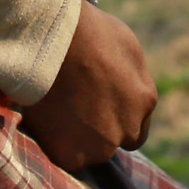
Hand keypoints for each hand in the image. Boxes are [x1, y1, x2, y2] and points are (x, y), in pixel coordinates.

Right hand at [22, 2, 155, 170]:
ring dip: (75, 139)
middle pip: (111, 142)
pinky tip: (44, 119)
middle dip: (96, 130)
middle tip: (71, 108)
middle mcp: (127, 129)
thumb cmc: (87, 32)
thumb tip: (125, 87)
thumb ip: (130, 77)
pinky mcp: (70, 155)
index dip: (114, 121)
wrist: (52, 40)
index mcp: (144, 100)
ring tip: (55, 111)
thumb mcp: (125, 45)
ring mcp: (99, 146)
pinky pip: (63, 156)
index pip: (135, 130)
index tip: (95, 111)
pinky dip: (53, 142)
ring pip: (87, 152)